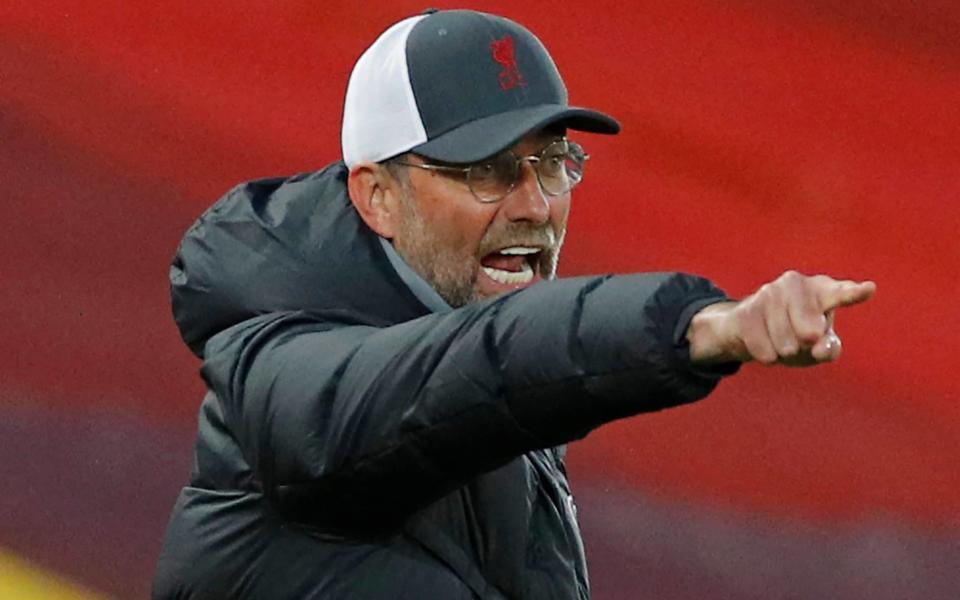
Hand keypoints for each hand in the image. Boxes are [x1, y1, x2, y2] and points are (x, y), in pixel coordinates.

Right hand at [688, 271, 875, 365]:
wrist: (749, 329)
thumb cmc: (795, 334)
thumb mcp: (819, 345)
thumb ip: (829, 349)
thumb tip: (820, 346)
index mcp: (822, 289)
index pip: (840, 293)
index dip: (853, 293)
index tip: (869, 289)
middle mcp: (795, 283)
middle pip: (810, 332)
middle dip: (806, 345)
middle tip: (803, 339)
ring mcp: (769, 293)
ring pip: (786, 343)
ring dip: (785, 352)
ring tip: (782, 343)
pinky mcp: (746, 310)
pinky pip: (764, 348)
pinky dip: (767, 356)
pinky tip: (766, 347)